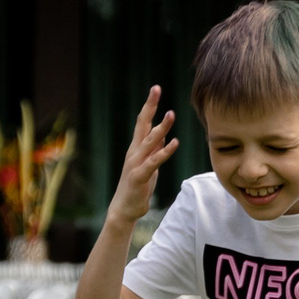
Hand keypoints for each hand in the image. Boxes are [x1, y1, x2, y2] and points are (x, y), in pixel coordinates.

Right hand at [106, 86, 178, 227]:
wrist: (124, 210)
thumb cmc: (137, 187)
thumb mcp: (149, 165)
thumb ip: (155, 149)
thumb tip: (163, 134)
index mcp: (136, 148)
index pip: (143, 122)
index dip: (149, 105)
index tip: (155, 89)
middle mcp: (134, 152)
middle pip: (142, 124)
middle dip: (149, 106)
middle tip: (156, 89)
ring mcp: (135, 163)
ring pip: (149, 141)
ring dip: (160, 127)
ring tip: (171, 114)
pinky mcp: (139, 176)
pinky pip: (153, 162)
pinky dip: (164, 152)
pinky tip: (174, 142)